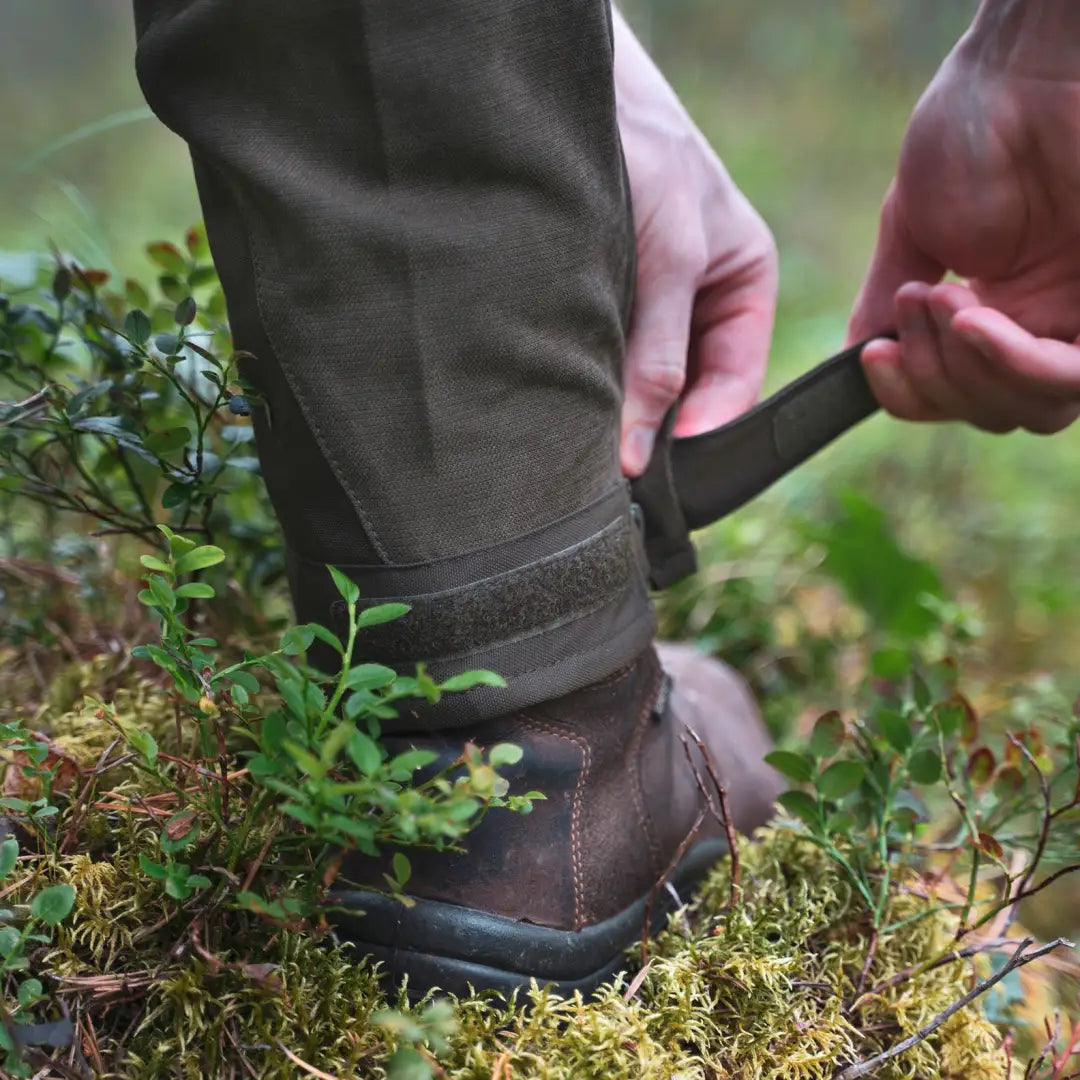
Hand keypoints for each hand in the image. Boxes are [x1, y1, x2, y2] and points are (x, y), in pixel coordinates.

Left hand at [614, 12, 776, 475]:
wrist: (574, 98)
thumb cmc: (649, 154)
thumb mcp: (670, 256)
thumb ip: (659, 353)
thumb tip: (638, 451)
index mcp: (743, 291)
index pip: (736, 383)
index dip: (707, 429)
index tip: (663, 466)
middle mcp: (697, 307)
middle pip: (687, 392)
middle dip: (657, 428)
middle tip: (620, 472)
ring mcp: (647, 310)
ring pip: (640, 381)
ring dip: (617, 408)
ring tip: (589, 444)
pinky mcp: (599, 307)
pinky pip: (600, 360)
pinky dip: (586, 382)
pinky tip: (565, 403)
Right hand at [848, 16, 1079, 434]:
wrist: (1030, 67)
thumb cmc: (972, 126)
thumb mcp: (911, 228)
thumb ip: (887, 301)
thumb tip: (861, 361)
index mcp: (994, 310)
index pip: (954, 394)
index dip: (911, 395)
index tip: (875, 357)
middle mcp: (1042, 320)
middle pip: (992, 412)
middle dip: (935, 379)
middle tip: (911, 309)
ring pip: (1032, 408)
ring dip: (970, 373)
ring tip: (943, 306)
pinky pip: (1071, 377)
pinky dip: (1016, 365)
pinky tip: (975, 322)